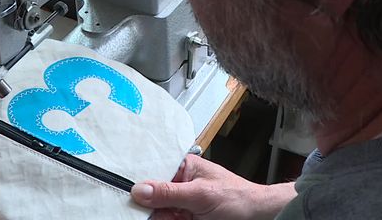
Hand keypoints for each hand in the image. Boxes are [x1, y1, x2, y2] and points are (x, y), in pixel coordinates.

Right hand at [131, 154, 296, 219]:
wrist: (257, 217)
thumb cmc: (237, 198)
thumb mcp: (200, 195)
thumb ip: (169, 193)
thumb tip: (140, 190)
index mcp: (183, 167)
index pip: (153, 170)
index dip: (137, 180)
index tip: (123, 191)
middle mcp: (180, 183)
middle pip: (151, 194)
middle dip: (144, 204)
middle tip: (130, 210)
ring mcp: (181, 203)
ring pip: (156, 211)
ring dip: (153, 215)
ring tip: (158, 215)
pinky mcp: (184, 218)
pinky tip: (164, 219)